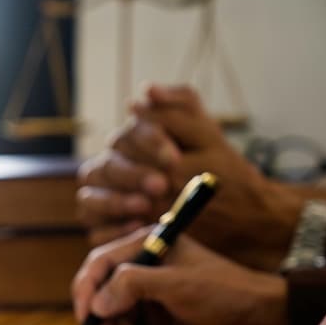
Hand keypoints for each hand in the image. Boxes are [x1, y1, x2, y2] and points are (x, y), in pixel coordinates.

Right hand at [71, 228, 289, 324]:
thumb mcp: (176, 284)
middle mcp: (142, 268)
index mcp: (146, 245)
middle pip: (103, 296)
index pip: (100, 264)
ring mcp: (149, 295)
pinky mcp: (156, 319)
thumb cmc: (224, 292)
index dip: (86, 290)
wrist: (262, 321)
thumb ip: (132, 286)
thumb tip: (95, 304)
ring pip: (116, 319)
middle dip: (105, 323)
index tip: (85, 317)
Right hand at [78, 84, 299, 269]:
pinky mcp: (108, 232)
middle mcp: (112, 171)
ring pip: (89, 200)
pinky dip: (112, 232)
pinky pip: (96, 234)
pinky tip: (137, 228)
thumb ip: (178, 107)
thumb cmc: (218, 172)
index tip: (174, 157)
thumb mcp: (206, 135)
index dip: (148, 144)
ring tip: (145, 207)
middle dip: (132, 175)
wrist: (236, 216)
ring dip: (114, 202)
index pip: (125, 137)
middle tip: (161, 185)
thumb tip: (145, 90)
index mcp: (130, 145)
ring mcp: (105, 203)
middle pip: (105, 168)